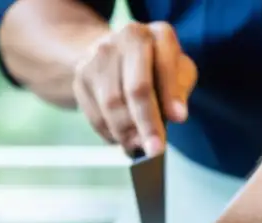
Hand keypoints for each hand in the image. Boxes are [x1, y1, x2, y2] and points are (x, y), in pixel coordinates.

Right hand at [73, 21, 196, 155]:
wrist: (115, 53)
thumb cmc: (156, 68)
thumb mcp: (178, 71)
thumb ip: (179, 89)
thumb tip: (176, 116)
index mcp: (156, 34)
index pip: (163, 67)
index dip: (171, 95)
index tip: (179, 119)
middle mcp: (125, 39)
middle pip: (135, 89)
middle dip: (147, 124)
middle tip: (155, 150)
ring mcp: (99, 56)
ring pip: (111, 105)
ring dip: (127, 134)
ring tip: (139, 147)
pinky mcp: (82, 76)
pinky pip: (95, 114)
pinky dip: (110, 134)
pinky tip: (122, 139)